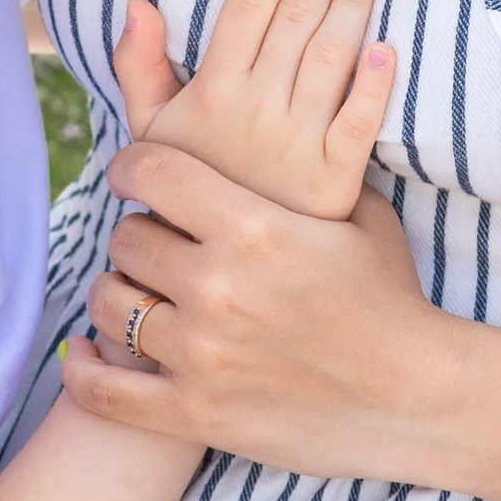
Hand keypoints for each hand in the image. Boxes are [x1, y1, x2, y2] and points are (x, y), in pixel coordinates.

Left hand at [65, 135, 468, 476]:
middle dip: (137, 235)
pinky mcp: (194, 412)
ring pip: (109, 303)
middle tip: (152, 244)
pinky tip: (84, 353)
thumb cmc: (393, 302)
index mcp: (254, 227)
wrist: (416, 400)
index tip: (131, 174)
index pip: (153, 172)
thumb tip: (328, 88)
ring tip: (133, 293)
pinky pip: (104, 390)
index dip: (132, 166)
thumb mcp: (363, 217)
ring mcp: (201, 354)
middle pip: (127, 236)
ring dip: (116, 294)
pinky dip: (84, 370)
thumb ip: (317, 164)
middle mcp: (217, 286)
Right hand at [111, 0, 394, 222]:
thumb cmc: (189, 186)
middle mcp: (255, 114)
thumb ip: (140, 66)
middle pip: (294, 21)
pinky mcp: (334, 182)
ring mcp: (297, 146)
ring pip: (330, 60)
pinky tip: (386, 48)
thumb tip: (138, 2)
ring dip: (352, 4)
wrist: (219, 265)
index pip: (247, 8)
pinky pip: (358, 125)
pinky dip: (373, 87)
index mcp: (212, 94)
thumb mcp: (150, 131)